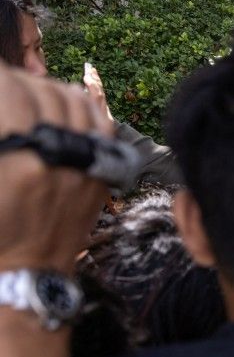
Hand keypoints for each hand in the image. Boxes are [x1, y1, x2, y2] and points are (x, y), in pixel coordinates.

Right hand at [0, 63, 110, 273]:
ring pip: (75, 104)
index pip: (10, 91)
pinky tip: (66, 105)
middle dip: (19, 82)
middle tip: (4, 85)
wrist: (25, 274)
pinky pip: (101, 127)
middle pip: (43, 92)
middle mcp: (54, 159)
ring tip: (31, 92)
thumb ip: (1, 135)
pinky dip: (84, 108)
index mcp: (15, 158)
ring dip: (50, 90)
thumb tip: (3, 99)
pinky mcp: (100, 176)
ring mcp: (84, 167)